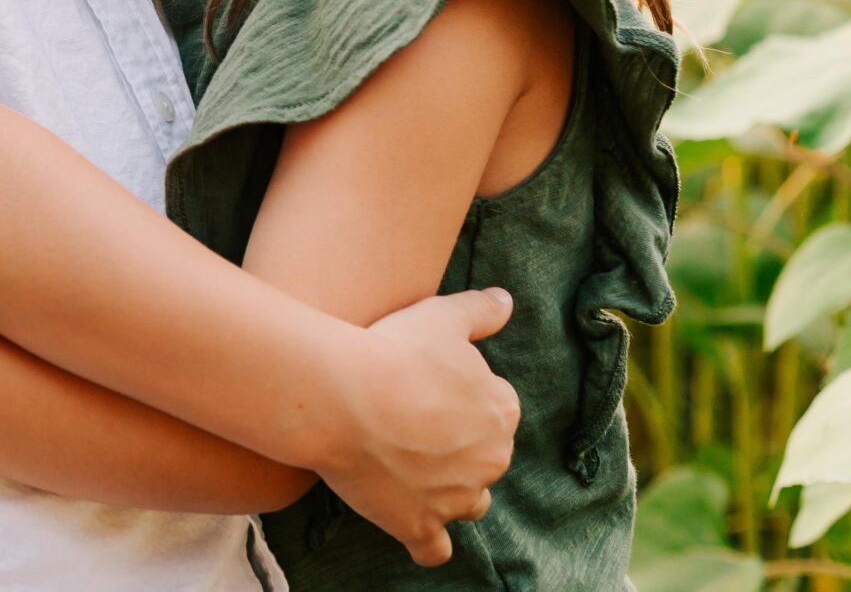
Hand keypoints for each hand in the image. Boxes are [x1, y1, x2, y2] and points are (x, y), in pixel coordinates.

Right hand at [316, 288, 520, 567]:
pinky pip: (434, 549)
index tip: (430, 388)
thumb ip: (479, 310)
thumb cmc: (392, 350)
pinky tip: (411, 524)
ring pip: (469, 502)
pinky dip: (427, 541)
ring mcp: (456, 497)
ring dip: (452, 491)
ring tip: (414, 471)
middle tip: (413, 423)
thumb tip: (507, 301)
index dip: (463, 397)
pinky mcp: (419, 524)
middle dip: (459, 445)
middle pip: (484, 456)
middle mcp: (489, 460)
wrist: (343, 398)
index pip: (497, 407)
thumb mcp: (439, 316)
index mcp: (499, 411)